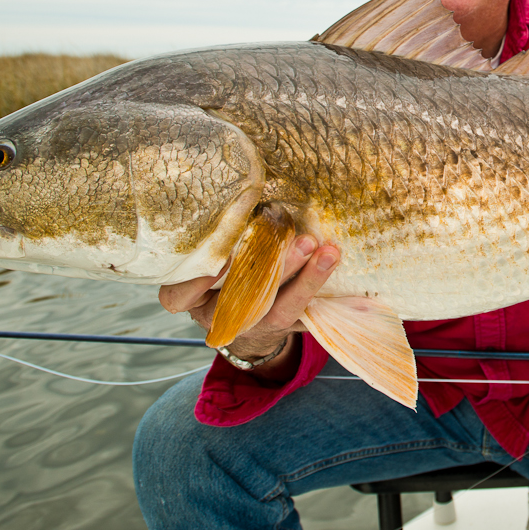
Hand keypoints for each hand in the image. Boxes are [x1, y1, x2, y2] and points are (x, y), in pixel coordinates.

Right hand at [158, 235, 338, 371]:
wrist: (245, 326)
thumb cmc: (220, 279)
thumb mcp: (203, 268)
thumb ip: (213, 244)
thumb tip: (235, 199)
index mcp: (194, 301)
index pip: (180, 297)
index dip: (195, 282)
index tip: (222, 257)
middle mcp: (223, 318)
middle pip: (246, 299)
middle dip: (278, 269)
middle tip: (302, 241)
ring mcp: (257, 327)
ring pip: (283, 309)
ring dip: (309, 280)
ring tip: (329, 253)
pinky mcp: (286, 330)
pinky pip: (310, 318)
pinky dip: (331, 299)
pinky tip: (348, 281)